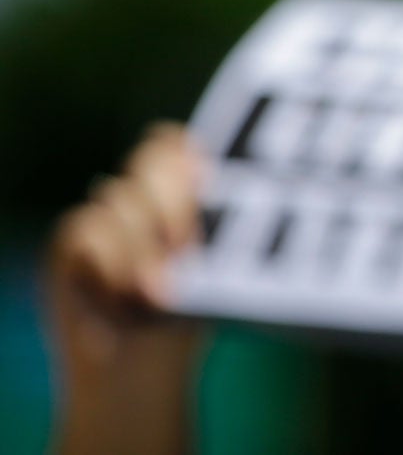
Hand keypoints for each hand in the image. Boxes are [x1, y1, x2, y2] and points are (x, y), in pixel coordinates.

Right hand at [44, 123, 203, 454]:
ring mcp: (101, 221)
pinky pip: (87, 226)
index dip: (191, 154)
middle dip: (173, 199)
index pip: (177, 144)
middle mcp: (138, 199)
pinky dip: (111, 257)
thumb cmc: (189, 318)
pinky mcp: (67, 250)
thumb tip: (211, 179)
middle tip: (186, 249)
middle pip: (151, 159)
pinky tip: (125, 293)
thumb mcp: (214, 266)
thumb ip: (211, 222)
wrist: (139, 378)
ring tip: (158, 293)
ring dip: (142, 245)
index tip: (210, 184)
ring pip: (119, 196)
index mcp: (179, 193)